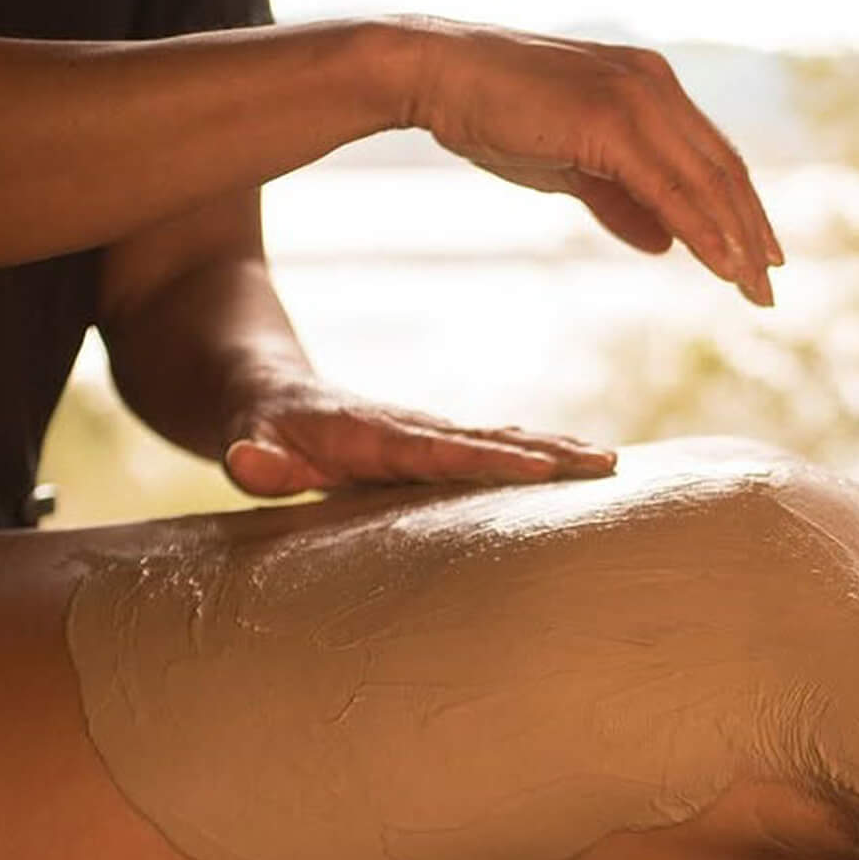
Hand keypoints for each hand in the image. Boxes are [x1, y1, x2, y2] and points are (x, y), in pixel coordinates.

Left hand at [221, 376, 616, 497]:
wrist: (266, 391)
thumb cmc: (261, 431)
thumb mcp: (249, 444)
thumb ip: (256, 462)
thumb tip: (249, 464)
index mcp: (375, 435)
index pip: (442, 450)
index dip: (491, 459)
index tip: (542, 468)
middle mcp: (414, 427)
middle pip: (492, 438)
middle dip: (550, 451)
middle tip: (606, 464)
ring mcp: (431, 432)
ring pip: (503, 437)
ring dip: (556, 449)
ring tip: (610, 464)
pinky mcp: (438, 441)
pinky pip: (496, 444)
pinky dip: (540, 450)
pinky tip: (578, 461)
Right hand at [393, 18, 784, 304]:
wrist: (434, 73)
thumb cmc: (494, 115)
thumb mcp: (571, 167)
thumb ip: (622, 201)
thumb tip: (665, 245)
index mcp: (651, 86)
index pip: (714, 156)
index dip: (741, 209)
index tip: (760, 257)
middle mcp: (655, 84)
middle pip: (724, 170)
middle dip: (751, 232)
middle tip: (769, 288)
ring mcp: (637, 97)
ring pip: (706, 181)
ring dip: (736, 241)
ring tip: (755, 291)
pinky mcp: (612, 120)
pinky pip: (671, 189)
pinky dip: (703, 232)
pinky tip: (723, 268)